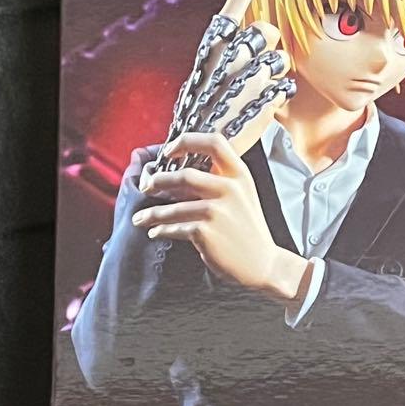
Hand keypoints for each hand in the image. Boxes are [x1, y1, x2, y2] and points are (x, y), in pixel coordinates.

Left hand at [132, 132, 312, 304]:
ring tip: (140, 218)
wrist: (264, 264)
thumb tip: (180, 172)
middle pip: (184, 175)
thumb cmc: (247, 229)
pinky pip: (174, 228)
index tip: (168, 152)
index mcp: (240, 174)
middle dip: (158, 181)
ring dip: (152, 213)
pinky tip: (155, 232)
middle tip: (146, 187)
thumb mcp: (244, 195)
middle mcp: (230, 189)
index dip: (186, 141)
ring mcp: (217, 211)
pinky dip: (161, 230)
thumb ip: (222, 178)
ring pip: (173, 207)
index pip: (214, 142)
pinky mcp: (206, 232)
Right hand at [158, 0, 296, 171]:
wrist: (200, 150)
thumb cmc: (202, 112)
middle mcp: (232, 57)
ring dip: (277, 73)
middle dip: (269, 45)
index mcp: (212, 49)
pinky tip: (263, 106)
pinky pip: (286, 86)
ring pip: (282, 60)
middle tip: (257, 66)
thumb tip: (250, 34)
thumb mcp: (204, 76)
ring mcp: (251, 77)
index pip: (232, 10)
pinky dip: (279, 95)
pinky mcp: (268, 99)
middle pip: (268, 31)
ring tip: (257, 91)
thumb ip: (225, 53)